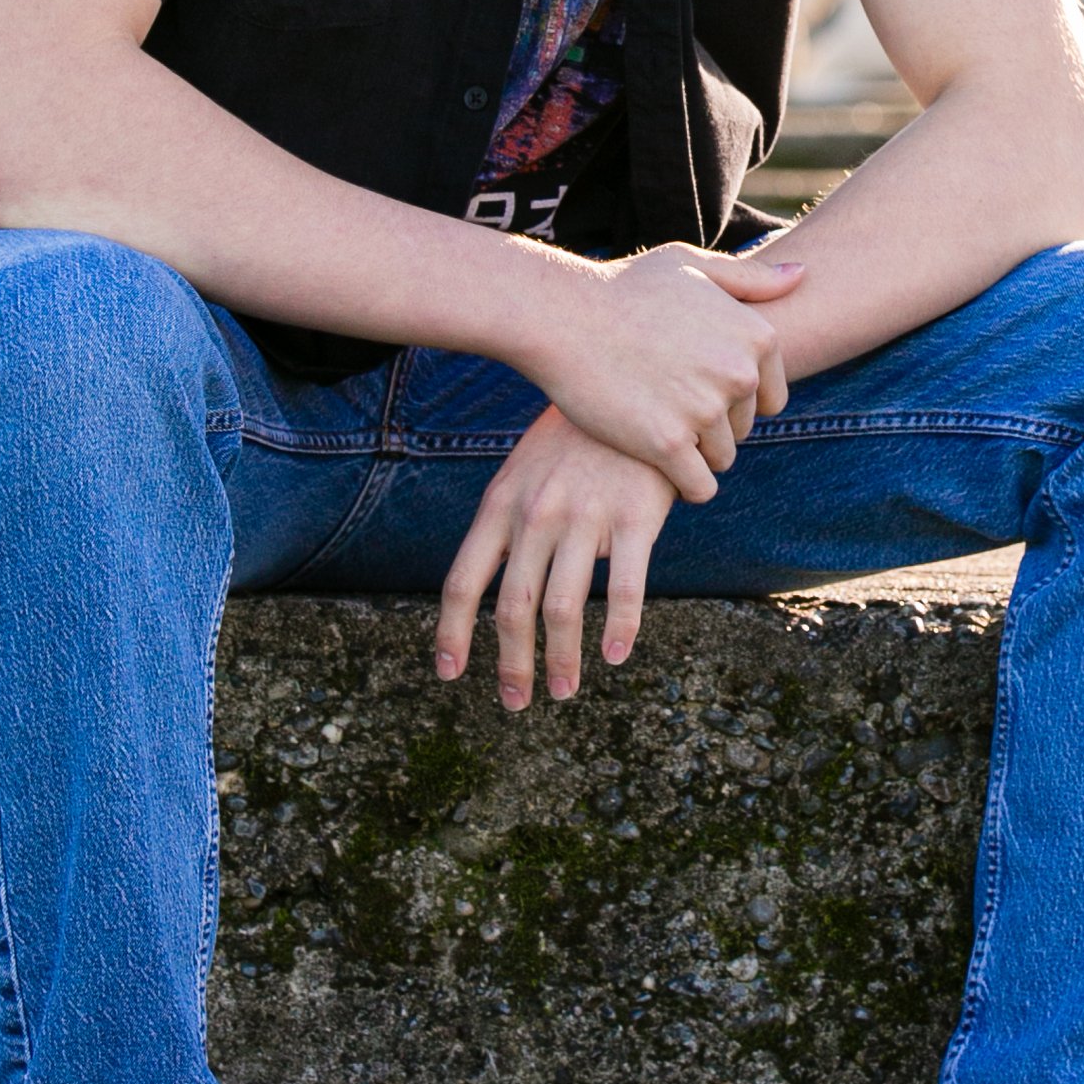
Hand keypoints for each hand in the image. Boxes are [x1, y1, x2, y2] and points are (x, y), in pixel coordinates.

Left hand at [435, 408, 679, 706]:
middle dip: (510, 663)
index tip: (449, 673)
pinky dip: (621, 628)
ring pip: (563, 608)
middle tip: (516, 701)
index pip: (463, 581)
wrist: (634, 381)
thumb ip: (508, 523)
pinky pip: (627, 587)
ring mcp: (584, 516)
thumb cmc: (578, 437)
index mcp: (500, 504)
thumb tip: (498, 586)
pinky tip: (619, 655)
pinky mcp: (635, 517)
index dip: (452, 633)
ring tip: (563, 691)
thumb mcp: (525, 470)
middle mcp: (535, 515)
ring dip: (561, 661)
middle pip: (512, 607)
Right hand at [514, 245, 802, 502]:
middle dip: (713, 425)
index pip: (770, 397)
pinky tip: (658, 465)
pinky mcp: (668, 444)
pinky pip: (698, 487)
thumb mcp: (691, 265)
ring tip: (655, 426)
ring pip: (721, 459)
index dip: (734, 399)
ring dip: (693, 454)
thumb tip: (803, 274)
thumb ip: (751, 278)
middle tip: (667, 404)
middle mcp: (739, 374)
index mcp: (756, 335)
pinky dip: (683, 485)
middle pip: (743, 428)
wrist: (563, 316)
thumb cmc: (624, 286)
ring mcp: (705, 411)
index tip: (696, 387)